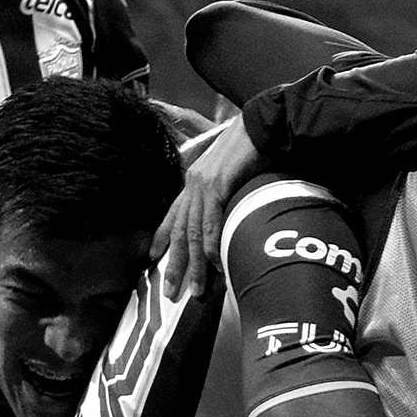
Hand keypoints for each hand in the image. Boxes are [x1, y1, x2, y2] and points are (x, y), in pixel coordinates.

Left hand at [152, 116, 265, 298]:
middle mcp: (193, 183)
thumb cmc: (252, 142)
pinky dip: (213, 246)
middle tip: (171, 292)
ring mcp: (203, 184)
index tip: (153, 257)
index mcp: (195, 179)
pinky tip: (216, 265)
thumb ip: (226, 186)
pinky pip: (211, 224)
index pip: (174, 213)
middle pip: (180, 230)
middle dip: (175, 264)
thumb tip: (230, 203)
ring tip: (197, 290)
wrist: (263, 124)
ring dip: (196, 265)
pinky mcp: (217, 185)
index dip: (162, 236)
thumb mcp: (232, 165)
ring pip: (195, 233)